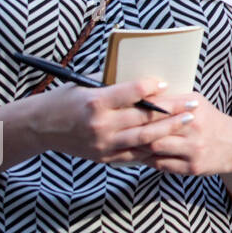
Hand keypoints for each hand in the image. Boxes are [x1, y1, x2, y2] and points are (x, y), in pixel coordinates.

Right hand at [32, 77, 174, 163]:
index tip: (168, 82)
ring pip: (145, 138)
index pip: (132, 92)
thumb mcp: (85, 83)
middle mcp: (100, 125)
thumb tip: (143, 74)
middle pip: (145, 117)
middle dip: (172, 110)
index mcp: (95, 102)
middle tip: (193, 103)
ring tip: (188, 120)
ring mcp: (103, 145)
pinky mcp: (104, 157)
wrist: (39, 127)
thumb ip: (113, 81)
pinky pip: (135, 154)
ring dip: (170, 129)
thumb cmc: (64, 99)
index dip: (152, 87)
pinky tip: (170, 140)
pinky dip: (153, 147)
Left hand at [131, 91, 231, 177]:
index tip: (123, 110)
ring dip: (138, 146)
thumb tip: (140, 96)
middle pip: (154, 128)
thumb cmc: (209, 122)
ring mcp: (194, 149)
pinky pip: (161, 164)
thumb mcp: (197, 103)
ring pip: (155, 147)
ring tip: (126, 143)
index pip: (159, 106)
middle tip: (119, 129)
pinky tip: (141, 156)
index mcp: (194, 107)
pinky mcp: (192, 167)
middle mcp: (195, 127)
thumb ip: (172, 100)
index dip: (139, 109)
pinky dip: (148, 160)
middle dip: (134, 129)